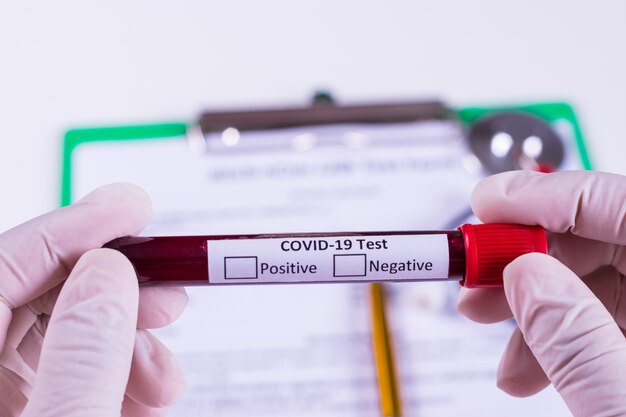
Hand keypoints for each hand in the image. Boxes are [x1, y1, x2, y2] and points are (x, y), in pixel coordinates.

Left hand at [0, 184, 187, 416]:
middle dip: (119, 295)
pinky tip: (149, 399)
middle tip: (168, 300)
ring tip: (163, 381)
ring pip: (70, 337)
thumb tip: (110, 270)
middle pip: (45, 295)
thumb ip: (85, 350)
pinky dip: (122, 381)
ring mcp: (3, 397)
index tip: (135, 207)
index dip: (79, 226)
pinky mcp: (33, 414)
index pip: (9, 260)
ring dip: (131, 349)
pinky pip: (77, 378)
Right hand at [457, 170, 625, 415]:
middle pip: (607, 238)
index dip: (547, 196)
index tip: (485, 204)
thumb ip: (577, 339)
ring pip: (604, 279)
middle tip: (476, 285)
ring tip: (503, 352)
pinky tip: (534, 367)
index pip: (620, 203)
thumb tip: (525, 275)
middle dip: (529, 261)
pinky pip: (611, 315)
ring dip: (539, 307)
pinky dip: (563, 334)